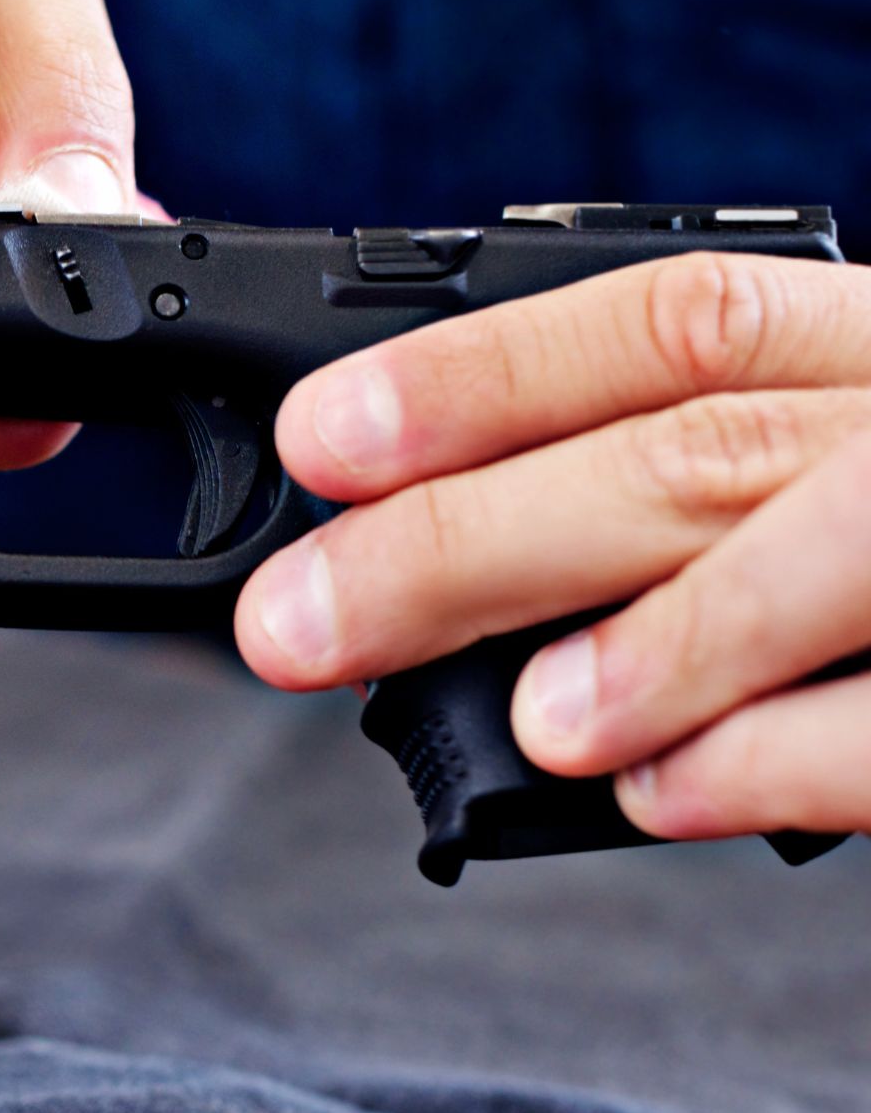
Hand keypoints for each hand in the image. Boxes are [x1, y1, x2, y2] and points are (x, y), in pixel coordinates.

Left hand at [232, 248, 870, 841]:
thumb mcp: (834, 465)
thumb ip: (699, 490)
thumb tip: (440, 552)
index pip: (674, 318)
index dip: (482, 374)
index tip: (322, 440)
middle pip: (696, 444)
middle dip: (472, 532)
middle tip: (296, 622)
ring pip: (825, 544)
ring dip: (657, 636)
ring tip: (524, 719)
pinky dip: (778, 755)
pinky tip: (660, 794)